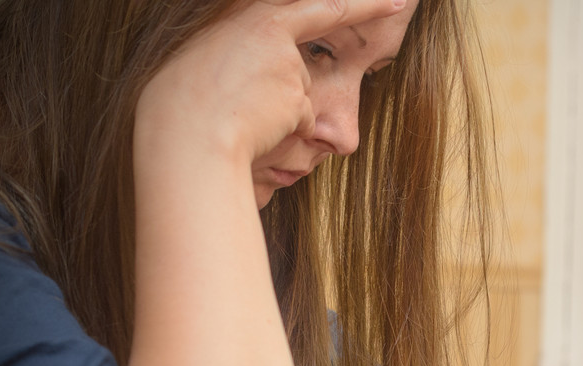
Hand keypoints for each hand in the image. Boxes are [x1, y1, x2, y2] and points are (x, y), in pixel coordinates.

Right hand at [136, 0, 406, 165]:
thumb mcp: (207, 59)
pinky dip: (284, 128)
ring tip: (243, 112)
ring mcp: (288, 62)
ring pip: (301, 91)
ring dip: (280, 108)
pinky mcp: (299, 95)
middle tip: (398, 0)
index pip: (315, 4)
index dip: (361, 2)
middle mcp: (271, 29)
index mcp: (246, 14)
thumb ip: (248, 51)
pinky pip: (302, 118)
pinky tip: (256, 126)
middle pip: (315, 41)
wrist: (186, 135)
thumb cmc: (183, 103)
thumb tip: (287, 74)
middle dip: (367, 11)